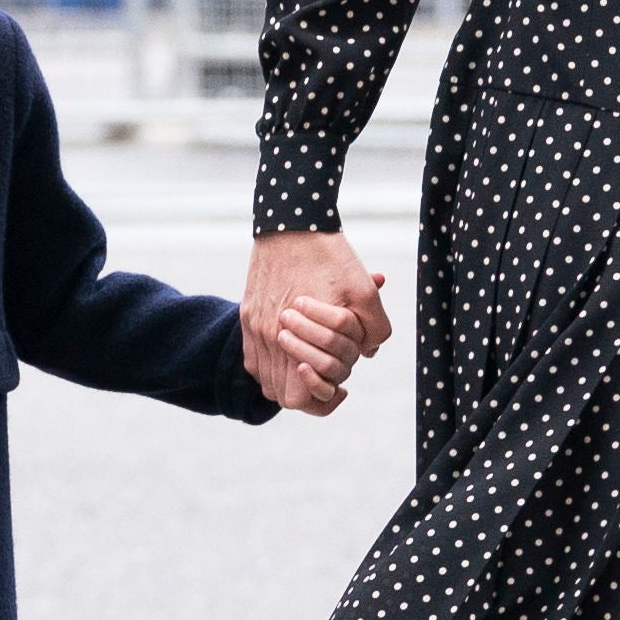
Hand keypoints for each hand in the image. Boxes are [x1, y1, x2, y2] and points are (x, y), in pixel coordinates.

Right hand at [242, 232, 391, 411]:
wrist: (290, 220)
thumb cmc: (330, 255)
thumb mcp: (363, 291)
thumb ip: (372, 329)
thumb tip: (367, 354)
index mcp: (291, 335)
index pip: (298, 397)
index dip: (321, 399)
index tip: (340, 388)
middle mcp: (265, 335)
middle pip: (281, 393)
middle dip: (308, 389)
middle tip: (329, 373)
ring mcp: (252, 325)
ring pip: (265, 379)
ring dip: (288, 378)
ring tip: (312, 363)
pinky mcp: (247, 314)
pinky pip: (254, 359)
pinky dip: (272, 364)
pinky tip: (292, 350)